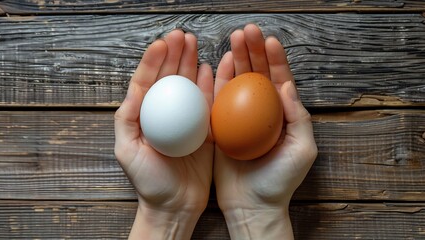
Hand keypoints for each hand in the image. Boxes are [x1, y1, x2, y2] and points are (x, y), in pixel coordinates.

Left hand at [114, 30, 213, 239]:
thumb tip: (136, 88)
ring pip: (188, 86)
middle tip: (182, 36)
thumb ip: (127, 118)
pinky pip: (207, 103)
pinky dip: (208, 85)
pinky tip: (209, 69)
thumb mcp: (127, 150)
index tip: (162, 43)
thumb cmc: (148, 181)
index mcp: (144, 116)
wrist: (175, 205)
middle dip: (174, 54)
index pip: (147, 82)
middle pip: (169, 78)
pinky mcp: (204, 129)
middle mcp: (165, 114)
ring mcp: (185, 120)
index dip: (153, 60)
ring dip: (191, 63)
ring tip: (194, 44)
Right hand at [214, 24, 317, 238]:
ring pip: (239, 82)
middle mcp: (261, 112)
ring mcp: (240, 118)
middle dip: (254, 51)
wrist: (251, 205)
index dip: (276, 59)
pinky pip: (219, 100)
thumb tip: (286, 85)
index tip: (269, 40)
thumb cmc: (280, 181)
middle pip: (258, 75)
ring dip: (237, 59)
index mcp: (282, 115)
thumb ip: (298, 117)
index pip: (280, 80)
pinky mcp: (221, 126)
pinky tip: (220, 63)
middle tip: (247, 31)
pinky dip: (220, 81)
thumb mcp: (302, 150)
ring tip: (234, 39)